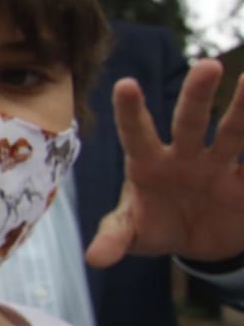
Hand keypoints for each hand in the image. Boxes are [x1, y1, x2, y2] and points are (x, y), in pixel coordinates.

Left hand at [86, 60, 243, 266]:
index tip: (126, 84)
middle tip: (207, 66)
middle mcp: (185, 156)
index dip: (131, 112)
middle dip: (198, 96)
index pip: (136, 134)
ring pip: (234, 133)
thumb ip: (115, 240)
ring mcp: (219, 165)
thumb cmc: (155, 226)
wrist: (197, 241)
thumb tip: (94, 259)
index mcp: (148, 164)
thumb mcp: (133, 235)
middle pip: (190, 122)